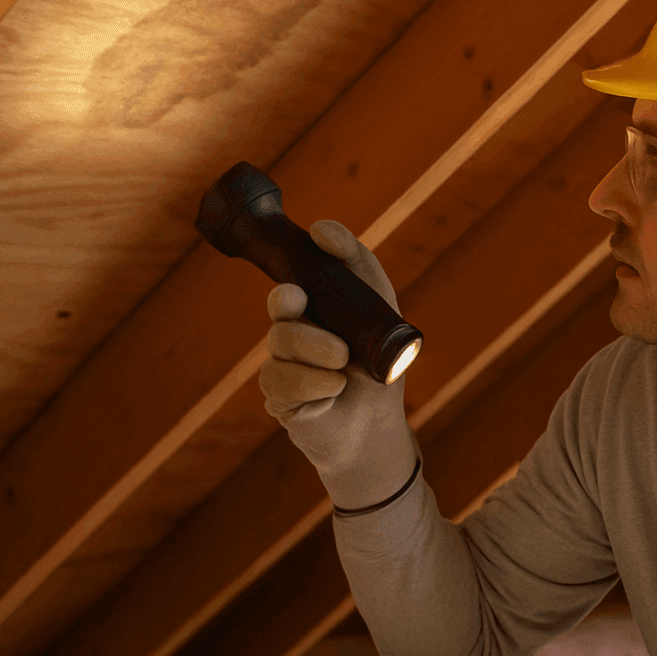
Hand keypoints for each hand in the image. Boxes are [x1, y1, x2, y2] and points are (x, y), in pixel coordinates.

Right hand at [260, 219, 416, 508]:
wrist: (376, 425)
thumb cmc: (378, 362)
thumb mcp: (378, 304)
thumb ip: (355, 260)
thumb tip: (320, 230)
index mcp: (313, 306)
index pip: (294, 274)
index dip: (295, 263)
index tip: (312, 254)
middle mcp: (292, 330)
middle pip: (282, 304)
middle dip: (291, 303)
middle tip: (302, 303)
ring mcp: (281, 363)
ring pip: (282, 340)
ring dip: (316, 347)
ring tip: (343, 362)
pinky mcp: (277, 397)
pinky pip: (283, 379)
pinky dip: (315, 382)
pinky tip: (334, 389)